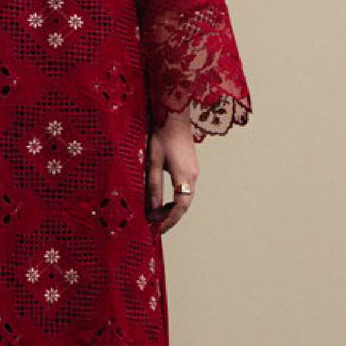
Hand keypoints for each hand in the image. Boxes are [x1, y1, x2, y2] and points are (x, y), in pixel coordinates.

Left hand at [145, 112, 199, 234]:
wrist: (173, 116)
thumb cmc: (161, 136)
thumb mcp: (152, 162)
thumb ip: (153, 187)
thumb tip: (152, 209)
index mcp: (184, 176)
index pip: (180, 207)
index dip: (169, 220)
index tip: (157, 229)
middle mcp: (193, 176)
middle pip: (184, 204)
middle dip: (170, 217)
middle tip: (155, 225)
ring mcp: (193, 171)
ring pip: (186, 197)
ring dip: (173, 208)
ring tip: (157, 215)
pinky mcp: (190, 166)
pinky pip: (185, 189)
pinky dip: (176, 199)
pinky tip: (164, 199)